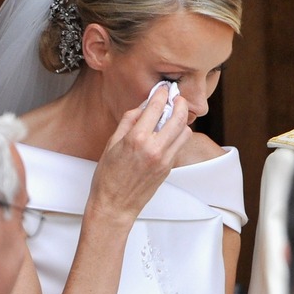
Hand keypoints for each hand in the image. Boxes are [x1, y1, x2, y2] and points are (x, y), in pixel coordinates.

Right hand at [86, 85, 191, 227]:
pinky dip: (178, 134)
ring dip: (181, 119)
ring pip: (185, 130)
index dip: (161, 94)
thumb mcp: (112, 143)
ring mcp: (165, 159)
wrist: (115, 205)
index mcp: (136, 138)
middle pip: (179, 117)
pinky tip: (169, 132)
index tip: (163, 88)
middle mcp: (154, 147)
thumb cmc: (108, 176)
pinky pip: (180, 144)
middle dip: (180, 102)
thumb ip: (129, 121)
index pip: (156, 108)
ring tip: (173, 115)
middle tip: (176, 97)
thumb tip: (143, 106)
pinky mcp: (169, 167)